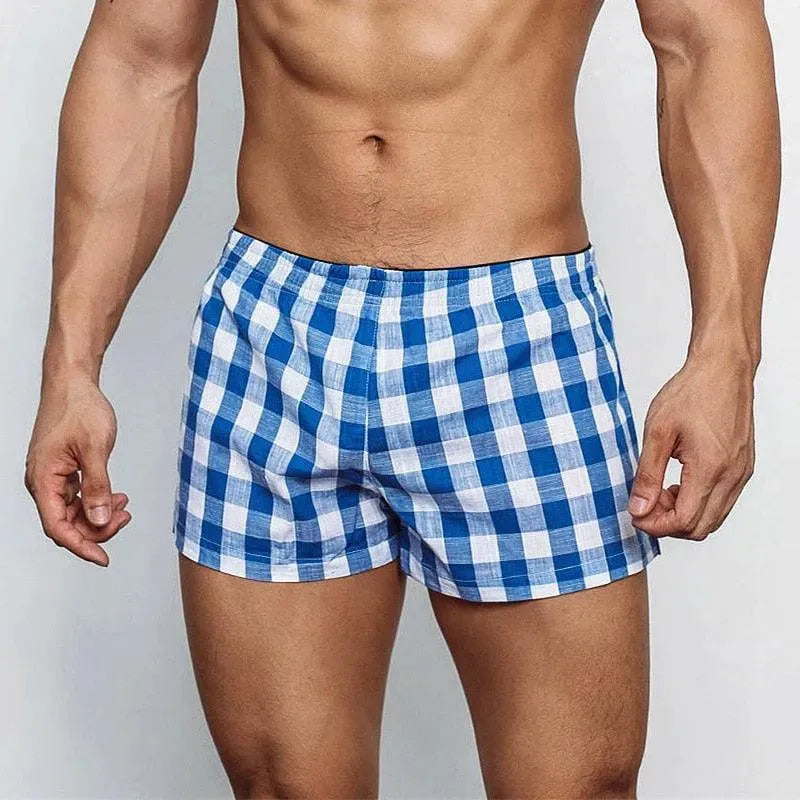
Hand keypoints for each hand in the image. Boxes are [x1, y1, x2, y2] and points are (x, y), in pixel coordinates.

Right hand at [25, 374, 130, 564]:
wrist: (73, 383)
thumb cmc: (79, 408)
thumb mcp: (95, 449)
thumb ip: (98, 487)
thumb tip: (99, 519)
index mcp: (43, 480)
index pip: (58, 527)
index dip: (82, 546)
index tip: (103, 558)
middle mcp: (42, 482)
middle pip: (66, 523)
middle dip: (96, 528)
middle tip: (125, 518)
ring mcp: (51, 476)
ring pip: (73, 511)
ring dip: (98, 514)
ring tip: (125, 506)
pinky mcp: (61, 469)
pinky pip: (76, 496)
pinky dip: (96, 500)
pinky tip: (117, 496)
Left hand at [628, 355, 754, 539]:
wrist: (723, 369)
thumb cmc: (692, 392)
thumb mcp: (657, 431)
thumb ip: (647, 474)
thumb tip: (638, 508)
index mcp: (710, 468)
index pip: (684, 520)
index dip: (656, 526)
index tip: (636, 514)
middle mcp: (732, 476)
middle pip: (701, 528)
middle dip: (669, 524)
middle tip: (646, 503)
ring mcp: (741, 473)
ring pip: (714, 518)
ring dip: (684, 514)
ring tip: (661, 490)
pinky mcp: (743, 467)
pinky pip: (723, 501)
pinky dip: (699, 503)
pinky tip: (679, 483)